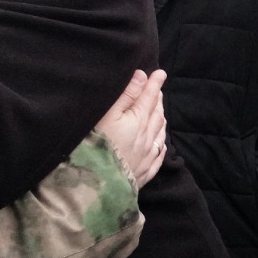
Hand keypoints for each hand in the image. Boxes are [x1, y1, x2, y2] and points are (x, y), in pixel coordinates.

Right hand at [93, 70, 166, 188]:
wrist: (98, 185)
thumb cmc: (96, 145)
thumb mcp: (107, 114)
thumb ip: (125, 95)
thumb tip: (141, 76)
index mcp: (137, 121)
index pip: (148, 98)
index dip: (154, 84)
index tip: (160, 73)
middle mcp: (146, 138)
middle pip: (156, 115)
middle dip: (157, 101)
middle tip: (159, 90)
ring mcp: (146, 157)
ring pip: (159, 135)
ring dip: (160, 120)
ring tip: (160, 112)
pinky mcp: (142, 174)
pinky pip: (158, 157)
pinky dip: (161, 146)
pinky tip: (161, 144)